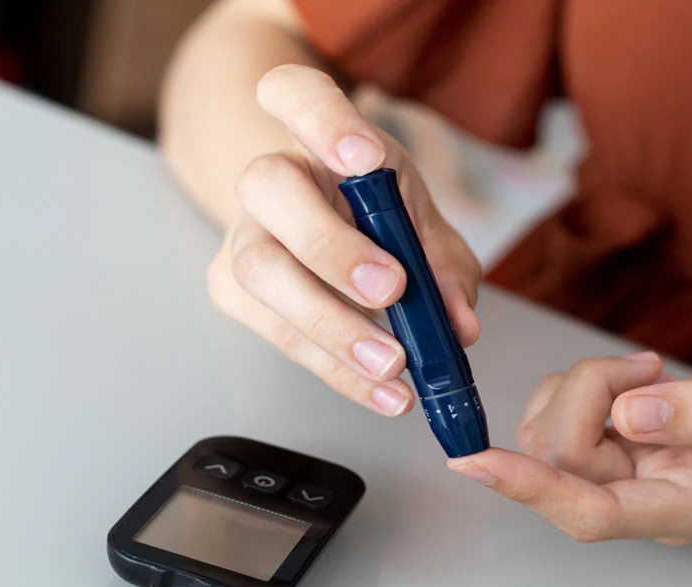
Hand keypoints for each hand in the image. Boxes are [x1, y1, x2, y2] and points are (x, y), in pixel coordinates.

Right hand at [208, 65, 481, 415]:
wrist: (319, 232)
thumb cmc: (373, 215)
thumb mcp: (419, 220)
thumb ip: (444, 264)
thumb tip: (458, 322)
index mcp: (316, 134)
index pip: (294, 93)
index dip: (324, 121)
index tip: (364, 159)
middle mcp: (268, 177)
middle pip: (269, 188)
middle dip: (331, 244)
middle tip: (391, 288)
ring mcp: (243, 234)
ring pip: (260, 270)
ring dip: (330, 324)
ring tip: (392, 363)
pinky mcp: (233, 291)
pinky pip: (274, 331)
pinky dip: (334, 369)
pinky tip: (379, 390)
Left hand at [448, 346, 691, 543]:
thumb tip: (633, 415)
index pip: (594, 515)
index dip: (534, 488)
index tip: (478, 463)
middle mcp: (653, 501)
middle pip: (569, 462)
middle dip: (587, 396)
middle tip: (645, 365)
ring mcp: (634, 476)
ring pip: (557, 438)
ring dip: (583, 387)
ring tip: (648, 368)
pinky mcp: (622, 447)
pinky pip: (565, 419)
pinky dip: (579, 385)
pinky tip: (630, 376)